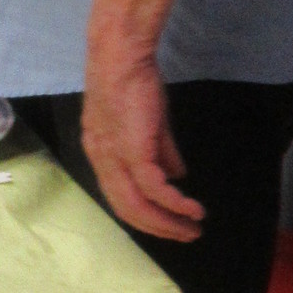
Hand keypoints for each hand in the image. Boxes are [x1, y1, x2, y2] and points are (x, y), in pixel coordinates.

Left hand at [80, 50, 205, 242]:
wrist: (122, 56)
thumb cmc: (133, 82)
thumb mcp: (147, 123)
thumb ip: (160, 151)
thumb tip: (177, 176)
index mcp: (100, 154)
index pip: (118, 196)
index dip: (143, 215)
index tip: (167, 225)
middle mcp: (102, 161)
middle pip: (127, 209)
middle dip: (158, 228)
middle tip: (184, 236)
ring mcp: (114, 157)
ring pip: (138, 204)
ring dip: (167, 222)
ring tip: (192, 229)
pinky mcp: (132, 150)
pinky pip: (153, 188)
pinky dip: (174, 203)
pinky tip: (192, 210)